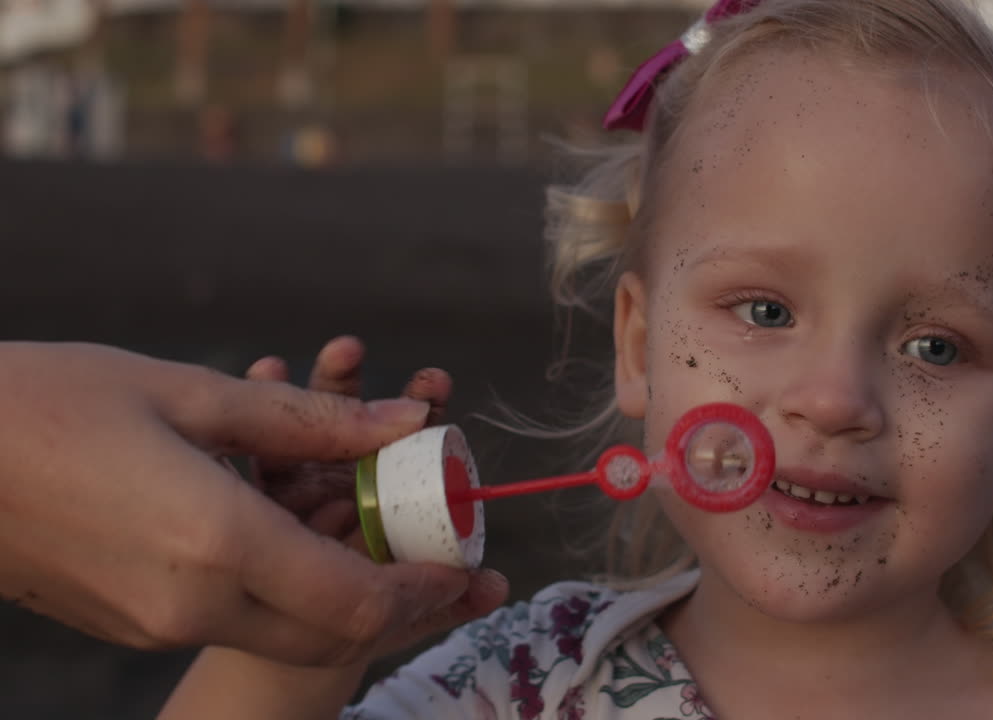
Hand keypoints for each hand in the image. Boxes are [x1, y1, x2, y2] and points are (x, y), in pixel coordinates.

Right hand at [0, 341, 496, 665]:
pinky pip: (241, 619)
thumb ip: (310, 419)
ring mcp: (158, 623)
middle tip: (447, 564)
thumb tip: (405, 419)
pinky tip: (307, 539)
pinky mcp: (135, 622)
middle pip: (333, 632)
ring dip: (350, 597)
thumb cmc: (52, 405)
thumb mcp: (189, 394)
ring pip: (290, 630)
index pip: (357, 601)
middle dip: (403, 605)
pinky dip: (293, 592)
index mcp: (217, 542)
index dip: (425, 591)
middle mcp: (193, 603)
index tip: (468, 565)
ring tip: (389, 543)